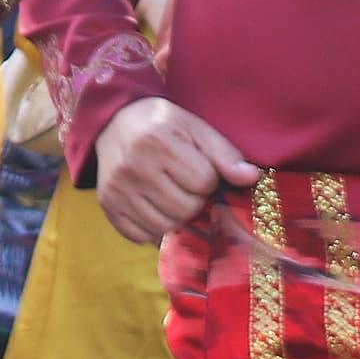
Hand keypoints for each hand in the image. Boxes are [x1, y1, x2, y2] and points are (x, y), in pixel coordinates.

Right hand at [93, 96, 257, 243]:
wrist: (113, 122)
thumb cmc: (162, 124)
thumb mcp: (195, 127)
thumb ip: (224, 153)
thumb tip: (251, 177)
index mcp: (158, 141)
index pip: (203, 182)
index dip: (209, 178)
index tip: (200, 167)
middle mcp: (133, 167)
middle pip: (185, 209)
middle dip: (195, 199)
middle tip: (187, 184)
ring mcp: (117, 190)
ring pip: (165, 226)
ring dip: (177, 216)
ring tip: (173, 195)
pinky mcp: (107, 206)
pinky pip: (141, 236)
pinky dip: (154, 228)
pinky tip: (155, 206)